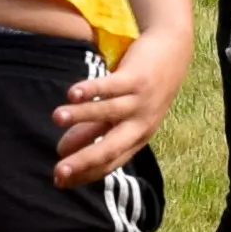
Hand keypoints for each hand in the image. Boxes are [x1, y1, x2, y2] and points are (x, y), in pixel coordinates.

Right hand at [54, 29, 185, 188]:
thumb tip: (63, 150)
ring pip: (108, 112)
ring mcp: (141, 102)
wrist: (174, 50)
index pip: (109, 163)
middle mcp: (140, 125)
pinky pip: (112, 86)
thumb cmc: (143, 88)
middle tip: (58, 171)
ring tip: (55, 118)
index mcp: (136, 138)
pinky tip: (72, 93)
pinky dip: (92, 89)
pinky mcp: (138, 79)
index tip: (59, 181)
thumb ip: (93, 131)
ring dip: (81, 115)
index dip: (84, 173)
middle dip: (84, 160)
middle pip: (111, 148)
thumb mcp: (121, 115)